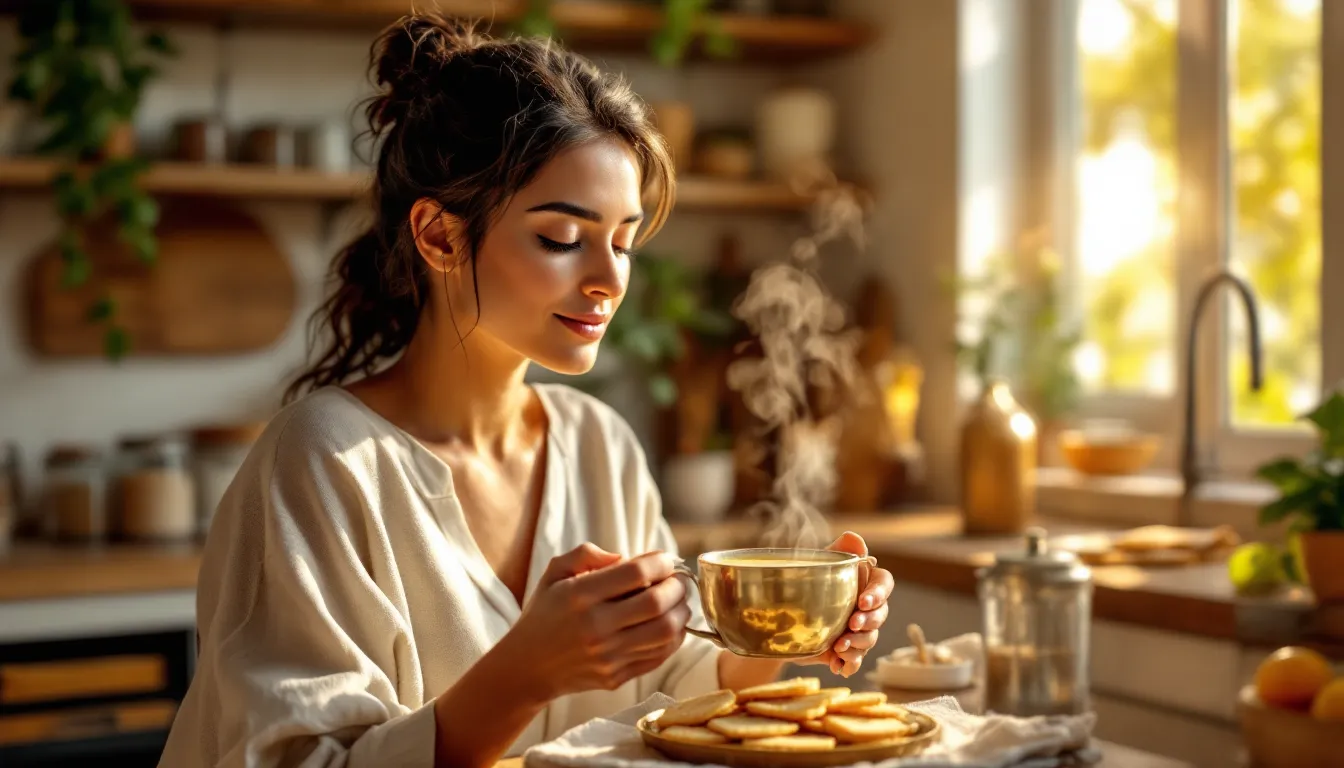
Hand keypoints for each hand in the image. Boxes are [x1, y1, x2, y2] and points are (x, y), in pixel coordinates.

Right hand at [504, 543, 690, 700]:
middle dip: (677, 587)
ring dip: (681, 613)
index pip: (636, 573)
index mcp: (579, 596)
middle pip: (657, 603)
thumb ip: (586, 554)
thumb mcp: (554, 574)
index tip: (666, 560)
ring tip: (678, 602)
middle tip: (677, 581)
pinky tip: (670, 625)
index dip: (661, 562)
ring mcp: (607, 656)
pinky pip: (659, 656)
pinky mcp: (616, 677)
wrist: (527, 667)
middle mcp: (595, 627)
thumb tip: (624, 557)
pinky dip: (674, 638)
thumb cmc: (545, 613)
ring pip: (665, 632)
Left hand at [799, 531, 893, 677]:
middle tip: (852, 624)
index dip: (878, 593)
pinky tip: (838, 665)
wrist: (778, 618)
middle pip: (881, 614)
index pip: (884, 583)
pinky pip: (856, 661)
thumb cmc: (806, 582)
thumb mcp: (819, 564)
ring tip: (839, 646)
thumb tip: (854, 538)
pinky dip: (849, 664)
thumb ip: (839, 551)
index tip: (863, 601)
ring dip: (857, 644)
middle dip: (869, 621)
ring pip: (870, 639)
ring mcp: (857, 631)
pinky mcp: (846, 650)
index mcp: (864, 582)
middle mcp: (866, 607)